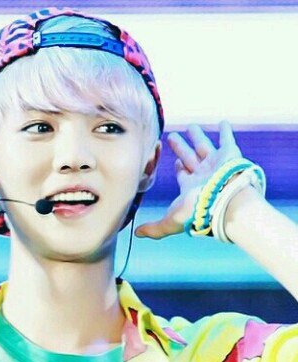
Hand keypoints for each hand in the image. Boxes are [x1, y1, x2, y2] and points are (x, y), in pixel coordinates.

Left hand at [134, 121, 241, 238]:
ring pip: (204, 147)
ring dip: (198, 137)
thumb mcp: (170, 221)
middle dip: (181, 148)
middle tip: (172, 137)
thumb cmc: (197, 213)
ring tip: (191, 126)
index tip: (175, 162)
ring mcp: (216, 165)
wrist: (224, 203)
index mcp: (191, 189)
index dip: (179, 169)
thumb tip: (137, 234)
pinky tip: (222, 122)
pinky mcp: (229, 155)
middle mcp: (204, 176)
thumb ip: (154, 228)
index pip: (183, 176)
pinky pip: (227, 140)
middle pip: (190, 158)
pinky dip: (225, 132)